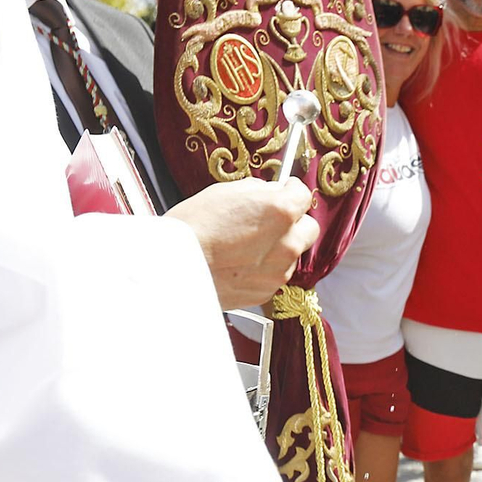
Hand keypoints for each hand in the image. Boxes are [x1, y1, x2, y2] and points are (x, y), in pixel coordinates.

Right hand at [165, 178, 319, 309]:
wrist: (172, 269)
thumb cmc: (192, 228)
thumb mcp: (224, 192)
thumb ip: (257, 190)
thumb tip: (271, 191)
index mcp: (280, 211)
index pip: (302, 194)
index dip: (290, 190)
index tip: (284, 191)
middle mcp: (287, 242)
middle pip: (309, 227)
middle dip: (295, 222)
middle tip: (271, 220)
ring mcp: (279, 270)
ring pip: (293, 254)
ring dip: (279, 247)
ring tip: (246, 245)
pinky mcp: (267, 291)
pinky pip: (275, 274)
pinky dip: (264, 268)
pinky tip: (239, 263)